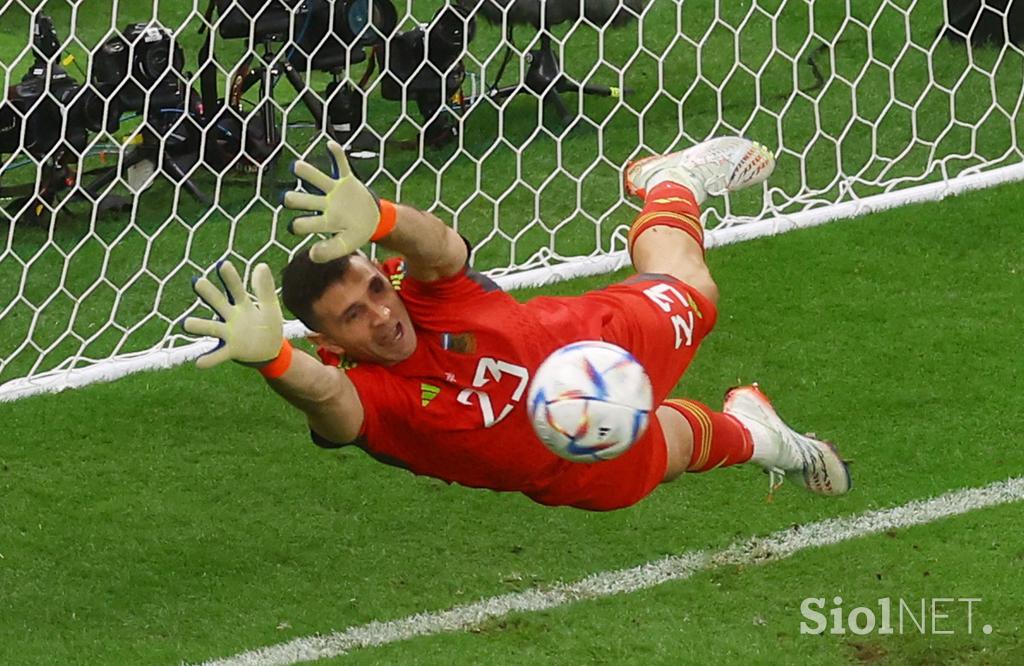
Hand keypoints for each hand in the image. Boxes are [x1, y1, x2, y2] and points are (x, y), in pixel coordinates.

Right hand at [182, 261, 283, 368]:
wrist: (271, 351)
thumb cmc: (268, 325)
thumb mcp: (270, 307)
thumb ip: (265, 289)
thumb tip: (261, 265)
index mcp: (242, 304)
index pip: (235, 288)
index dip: (229, 277)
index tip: (222, 264)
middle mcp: (231, 317)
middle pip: (218, 303)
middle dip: (209, 293)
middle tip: (198, 281)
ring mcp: (229, 334)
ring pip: (212, 328)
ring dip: (199, 326)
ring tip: (186, 324)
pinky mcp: (231, 351)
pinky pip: (218, 355)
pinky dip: (209, 359)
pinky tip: (199, 363)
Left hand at [283, 141, 381, 262]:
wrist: (373, 220)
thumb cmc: (356, 234)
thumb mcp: (346, 246)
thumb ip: (330, 251)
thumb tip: (312, 255)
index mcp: (323, 222)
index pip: (305, 223)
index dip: (298, 225)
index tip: (294, 226)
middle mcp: (324, 204)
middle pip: (304, 199)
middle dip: (294, 199)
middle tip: (285, 198)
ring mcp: (334, 191)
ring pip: (317, 179)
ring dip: (306, 172)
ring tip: (295, 167)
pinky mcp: (347, 180)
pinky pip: (341, 165)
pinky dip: (337, 155)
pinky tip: (330, 145)